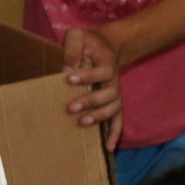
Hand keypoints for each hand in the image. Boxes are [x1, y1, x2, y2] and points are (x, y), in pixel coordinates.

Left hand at [63, 26, 124, 150]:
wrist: (104, 47)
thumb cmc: (87, 42)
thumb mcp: (78, 35)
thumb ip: (73, 46)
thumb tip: (67, 66)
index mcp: (106, 63)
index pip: (102, 71)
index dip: (87, 76)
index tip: (68, 77)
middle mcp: (114, 81)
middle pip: (108, 94)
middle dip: (90, 101)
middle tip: (70, 108)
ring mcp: (115, 94)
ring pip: (114, 108)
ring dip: (100, 117)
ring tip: (82, 123)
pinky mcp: (113, 103)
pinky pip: (118, 121)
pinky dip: (115, 134)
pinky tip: (107, 148)